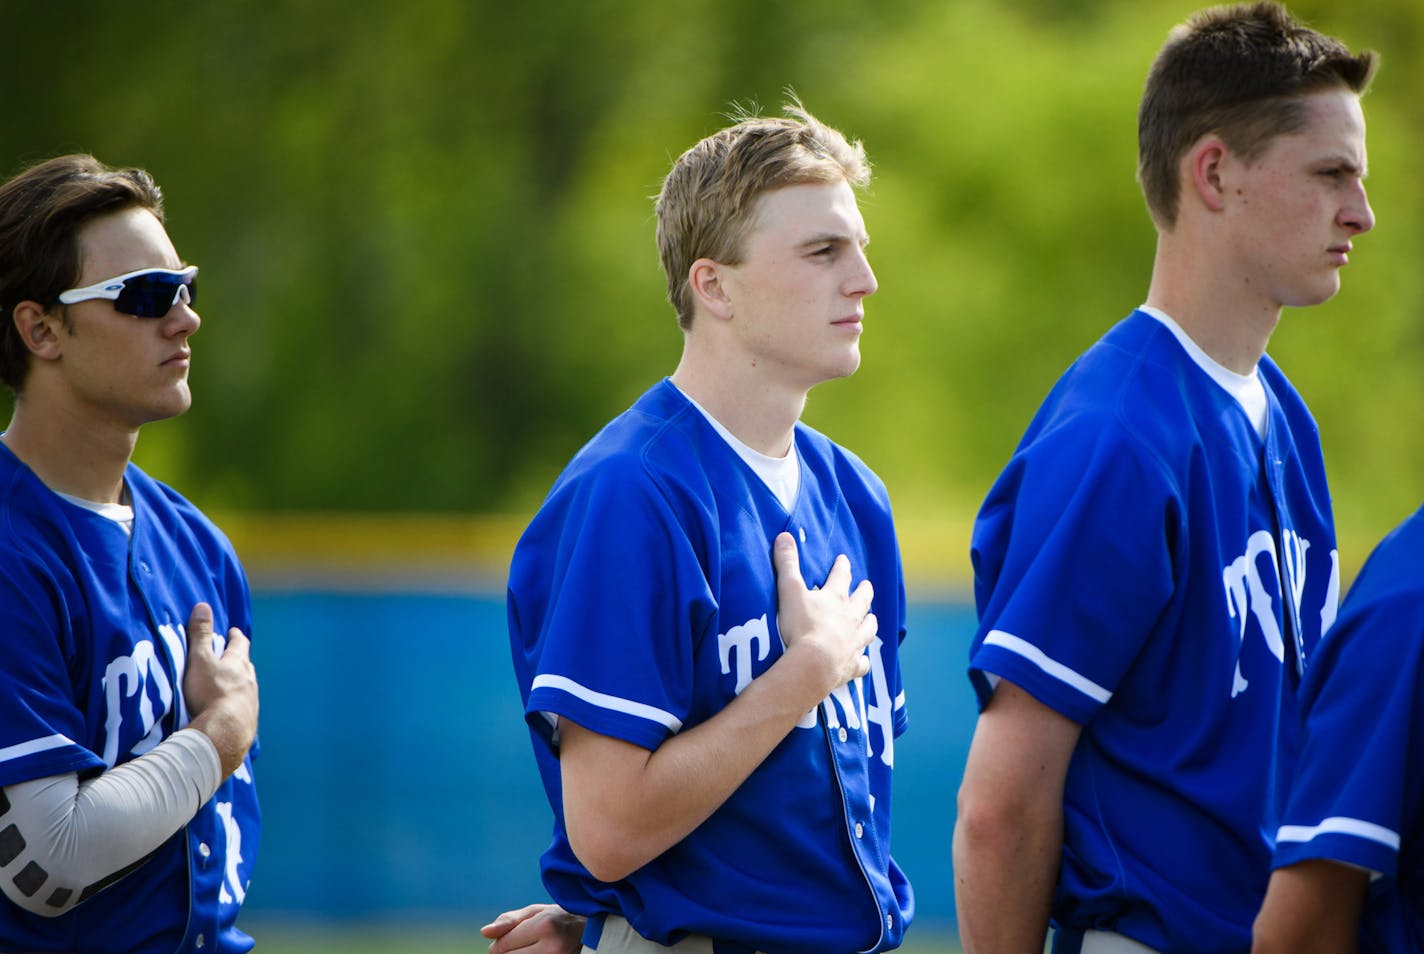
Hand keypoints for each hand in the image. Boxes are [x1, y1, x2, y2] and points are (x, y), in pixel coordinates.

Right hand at [183, 602, 258, 777]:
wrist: (224, 734)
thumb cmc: (210, 693)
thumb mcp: (200, 660)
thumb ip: (201, 635)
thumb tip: (203, 606)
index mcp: (239, 664)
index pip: (240, 644)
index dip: (235, 637)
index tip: (233, 632)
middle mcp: (250, 681)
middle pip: (246, 666)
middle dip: (238, 660)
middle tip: (231, 657)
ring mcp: (251, 702)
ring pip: (247, 688)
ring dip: (239, 684)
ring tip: (230, 685)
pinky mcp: (247, 722)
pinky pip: (243, 709)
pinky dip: (236, 706)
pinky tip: (230, 713)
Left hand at [480, 903, 584, 953]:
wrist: (592, 932)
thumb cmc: (560, 917)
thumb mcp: (535, 911)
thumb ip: (508, 921)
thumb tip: (484, 933)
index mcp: (545, 926)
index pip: (502, 946)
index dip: (499, 943)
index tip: (511, 937)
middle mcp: (552, 947)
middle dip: (506, 953)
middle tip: (522, 943)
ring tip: (528, 948)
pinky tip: (535, 953)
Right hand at [771, 532, 876, 688]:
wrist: (814, 665)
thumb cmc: (801, 626)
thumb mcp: (790, 590)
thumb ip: (787, 563)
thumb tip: (784, 535)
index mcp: (836, 598)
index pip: (841, 576)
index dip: (842, 567)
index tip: (843, 559)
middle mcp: (850, 618)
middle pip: (862, 601)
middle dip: (864, 591)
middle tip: (867, 585)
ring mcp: (854, 642)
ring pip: (868, 629)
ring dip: (870, 622)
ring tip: (872, 619)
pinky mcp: (852, 665)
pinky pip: (862, 664)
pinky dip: (863, 662)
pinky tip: (863, 662)